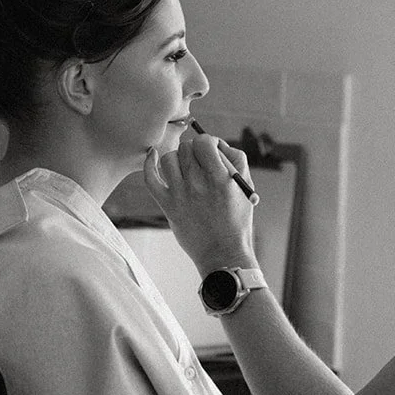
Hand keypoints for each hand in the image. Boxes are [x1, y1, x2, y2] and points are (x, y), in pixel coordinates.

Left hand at [144, 130, 256, 272]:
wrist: (223, 253)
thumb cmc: (237, 220)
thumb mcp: (245, 187)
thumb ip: (235, 160)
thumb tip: (217, 144)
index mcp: (221, 177)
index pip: (204, 141)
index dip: (207, 141)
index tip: (210, 150)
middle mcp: (199, 184)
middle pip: (186, 148)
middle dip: (194, 151)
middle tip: (200, 163)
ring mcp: (181, 194)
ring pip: (169, 159)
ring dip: (178, 159)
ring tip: (186, 170)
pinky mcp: (168, 206)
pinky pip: (150, 178)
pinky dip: (149, 163)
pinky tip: (152, 155)